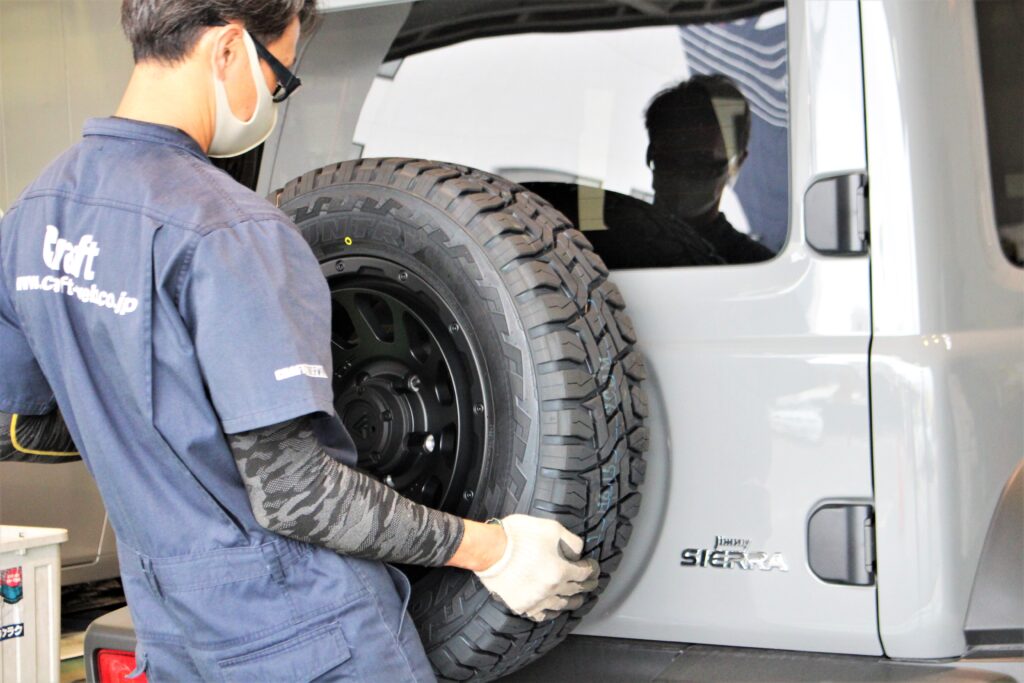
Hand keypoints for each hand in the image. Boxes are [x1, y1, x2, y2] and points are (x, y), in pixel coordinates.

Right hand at [474, 514, 599, 621]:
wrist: (489, 551)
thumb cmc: (518, 536)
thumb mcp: (550, 528)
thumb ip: (570, 541)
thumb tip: (577, 552)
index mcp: (560, 570)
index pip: (584, 573)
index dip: (591, 568)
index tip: (592, 566)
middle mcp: (551, 589)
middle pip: (575, 590)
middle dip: (586, 585)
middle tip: (592, 584)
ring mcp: (536, 600)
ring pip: (561, 605)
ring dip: (571, 601)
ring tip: (577, 599)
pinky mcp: (522, 606)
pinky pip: (541, 614)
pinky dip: (550, 612)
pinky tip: (552, 610)